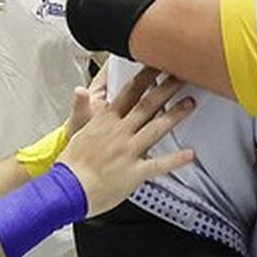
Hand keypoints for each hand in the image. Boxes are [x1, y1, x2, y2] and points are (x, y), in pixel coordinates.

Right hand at [59, 67, 194, 215]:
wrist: (67, 190)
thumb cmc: (71, 166)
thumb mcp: (76, 130)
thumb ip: (82, 108)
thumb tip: (80, 90)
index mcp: (105, 121)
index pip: (128, 93)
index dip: (144, 78)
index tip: (156, 66)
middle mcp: (119, 132)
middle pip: (146, 105)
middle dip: (165, 89)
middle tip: (181, 76)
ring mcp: (128, 151)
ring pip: (156, 128)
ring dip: (175, 115)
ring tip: (190, 103)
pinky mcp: (134, 172)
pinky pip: (159, 165)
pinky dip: (176, 160)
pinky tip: (189, 154)